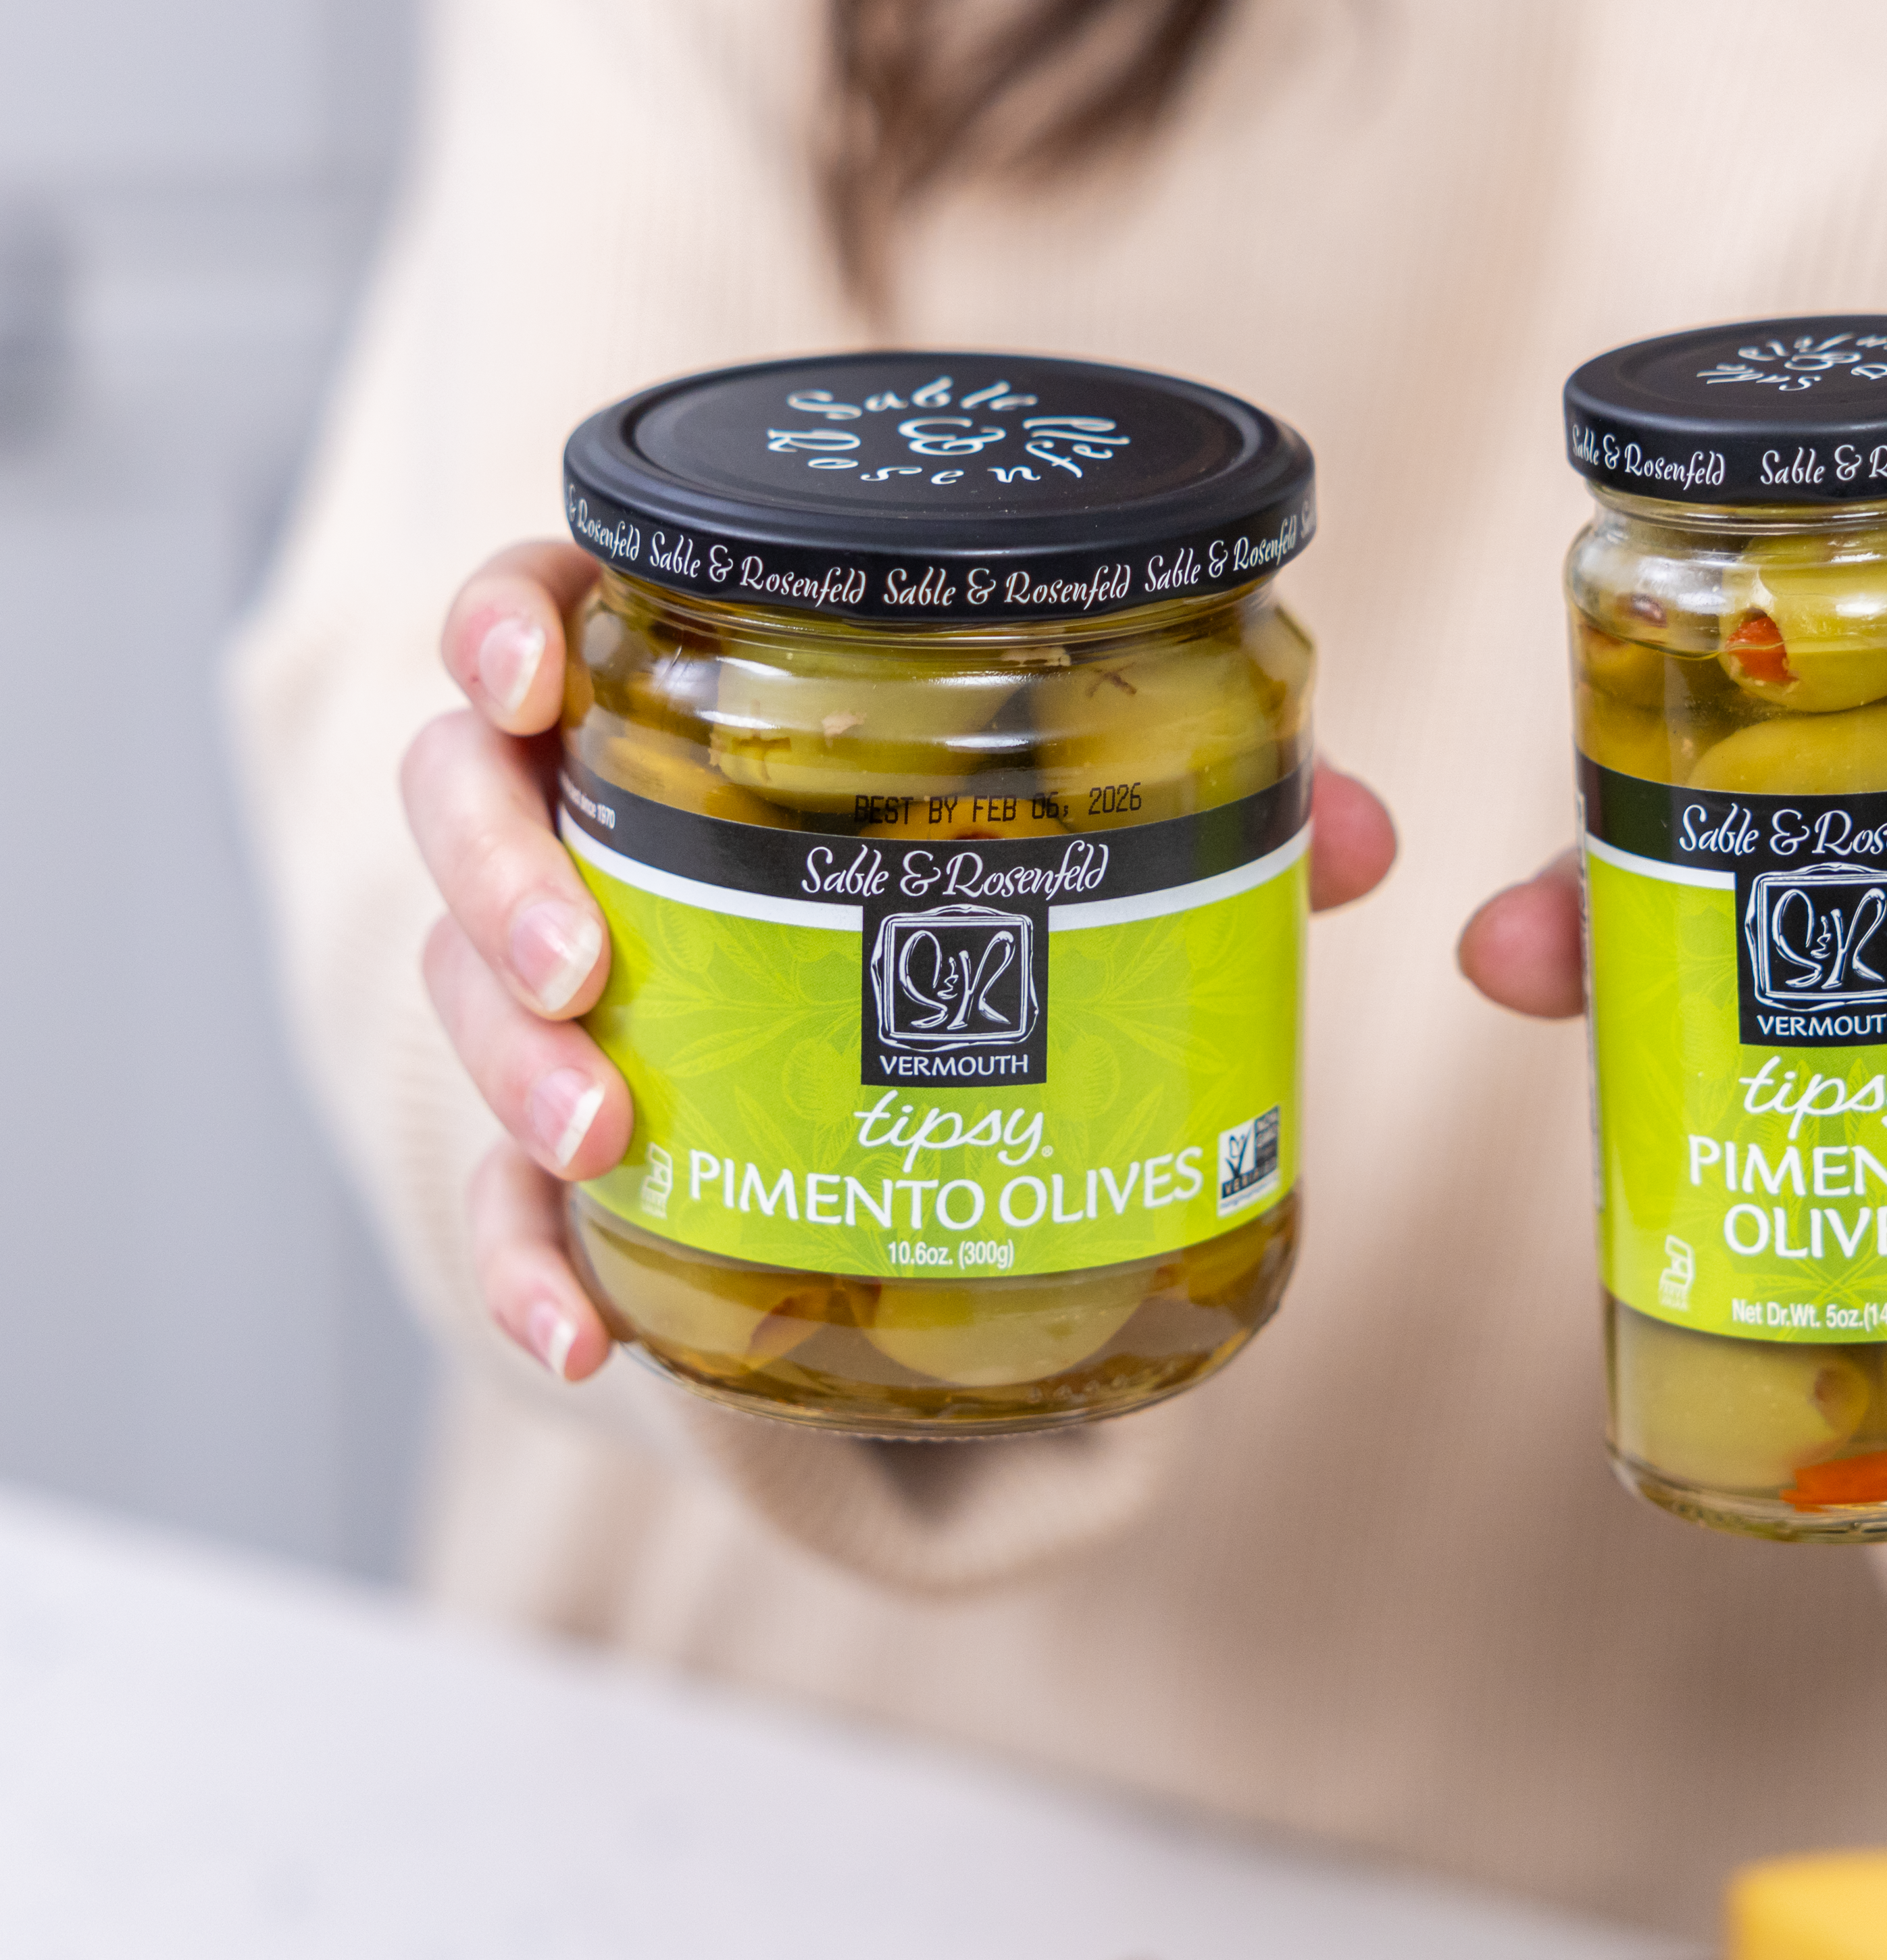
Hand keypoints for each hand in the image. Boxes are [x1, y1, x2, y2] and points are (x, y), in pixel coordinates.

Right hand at [404, 542, 1398, 1382]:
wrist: (849, 1026)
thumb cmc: (935, 868)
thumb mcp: (1059, 820)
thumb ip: (1200, 808)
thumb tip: (1355, 840)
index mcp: (668, 704)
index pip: (533, 620)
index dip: (502, 633)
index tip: (534, 678)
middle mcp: (579, 829)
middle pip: (462, 808)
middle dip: (501, 878)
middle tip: (586, 963)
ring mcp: (547, 985)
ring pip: (458, 992)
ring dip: (511, 1065)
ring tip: (606, 1124)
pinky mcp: (557, 1136)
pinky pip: (504, 1199)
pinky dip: (530, 1268)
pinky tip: (585, 1339)